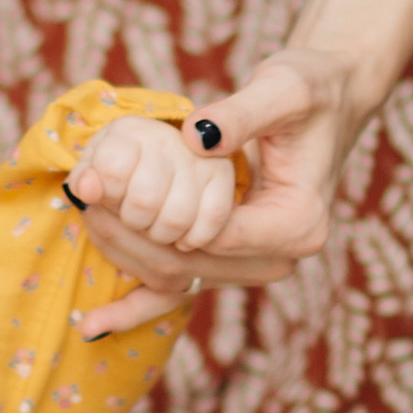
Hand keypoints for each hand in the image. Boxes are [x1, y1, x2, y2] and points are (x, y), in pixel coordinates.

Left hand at [72, 46, 365, 332]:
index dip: (154, 216)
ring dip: (127, 258)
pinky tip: (92, 324)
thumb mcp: (283, 88)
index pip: (212, 235)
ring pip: (180, 280)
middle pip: (190, 265)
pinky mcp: (235, 263)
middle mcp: (281, 257)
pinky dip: (138, 306)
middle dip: (130, 239)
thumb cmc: (312, 90)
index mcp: (297, 223)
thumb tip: (196, 137)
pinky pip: (183, 291)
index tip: (105, 187)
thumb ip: (242, 114)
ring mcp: (257, 266)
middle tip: (82, 198)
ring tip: (83, 219)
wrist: (331, 102)